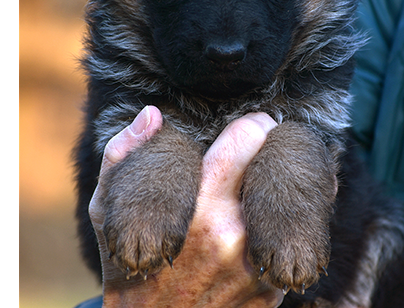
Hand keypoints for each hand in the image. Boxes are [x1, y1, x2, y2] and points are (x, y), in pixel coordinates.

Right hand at [88, 106, 284, 307]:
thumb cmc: (128, 268)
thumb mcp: (108, 212)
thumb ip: (123, 154)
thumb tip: (153, 113)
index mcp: (198, 207)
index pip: (247, 139)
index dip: (252, 124)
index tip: (251, 125)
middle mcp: (234, 234)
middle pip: (277, 163)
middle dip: (272, 148)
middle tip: (265, 144)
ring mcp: (258, 265)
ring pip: (295, 200)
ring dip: (283, 183)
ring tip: (269, 177)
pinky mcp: (272, 289)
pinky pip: (295, 239)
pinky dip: (289, 221)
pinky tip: (271, 217)